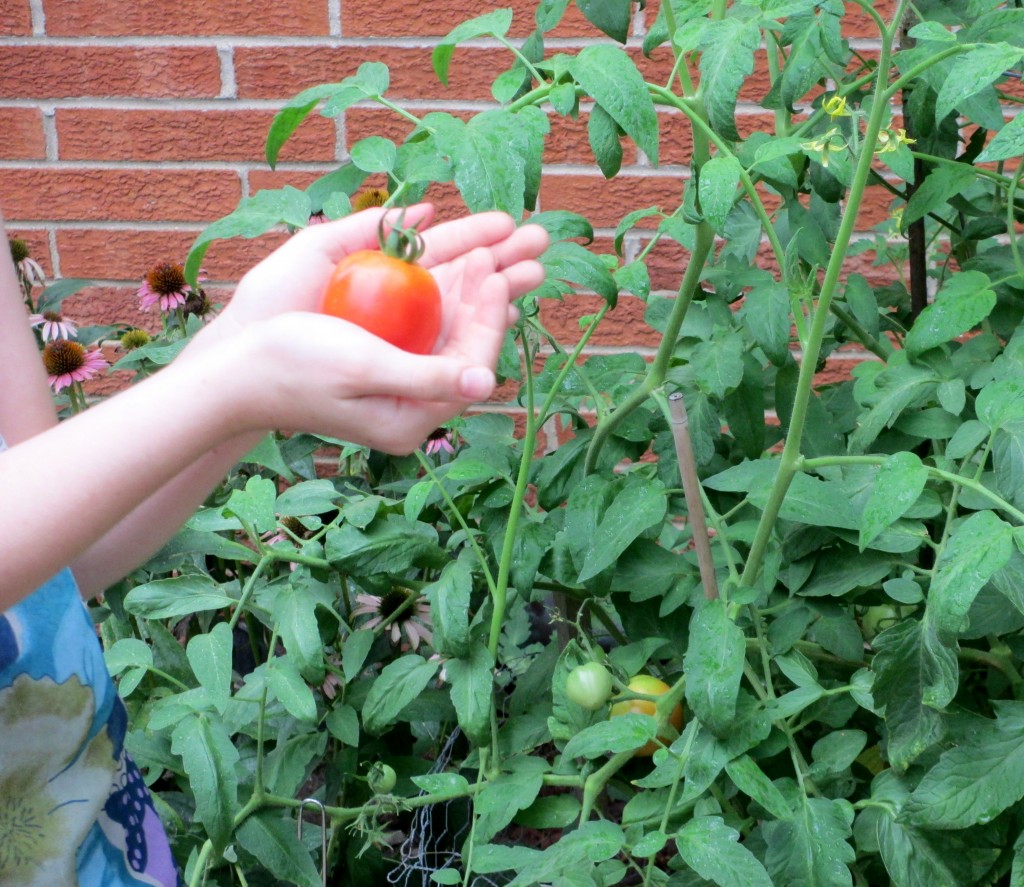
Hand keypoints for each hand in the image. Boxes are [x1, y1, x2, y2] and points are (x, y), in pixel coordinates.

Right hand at [199, 207, 547, 451]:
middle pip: (470, 345)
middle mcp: (412, 405)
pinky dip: (448, 296)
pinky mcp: (384, 364)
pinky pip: (428, 329)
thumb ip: (427, 376)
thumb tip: (488, 384)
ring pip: (453, 332)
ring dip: (480, 288)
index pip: (472, 367)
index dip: (490, 318)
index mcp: (412, 418)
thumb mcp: (364, 368)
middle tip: (526, 246)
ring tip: (508, 247)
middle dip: (498, 294)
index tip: (494, 272)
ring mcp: (399, 385)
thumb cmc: (295, 368)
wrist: (238, 375)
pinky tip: (467, 268)